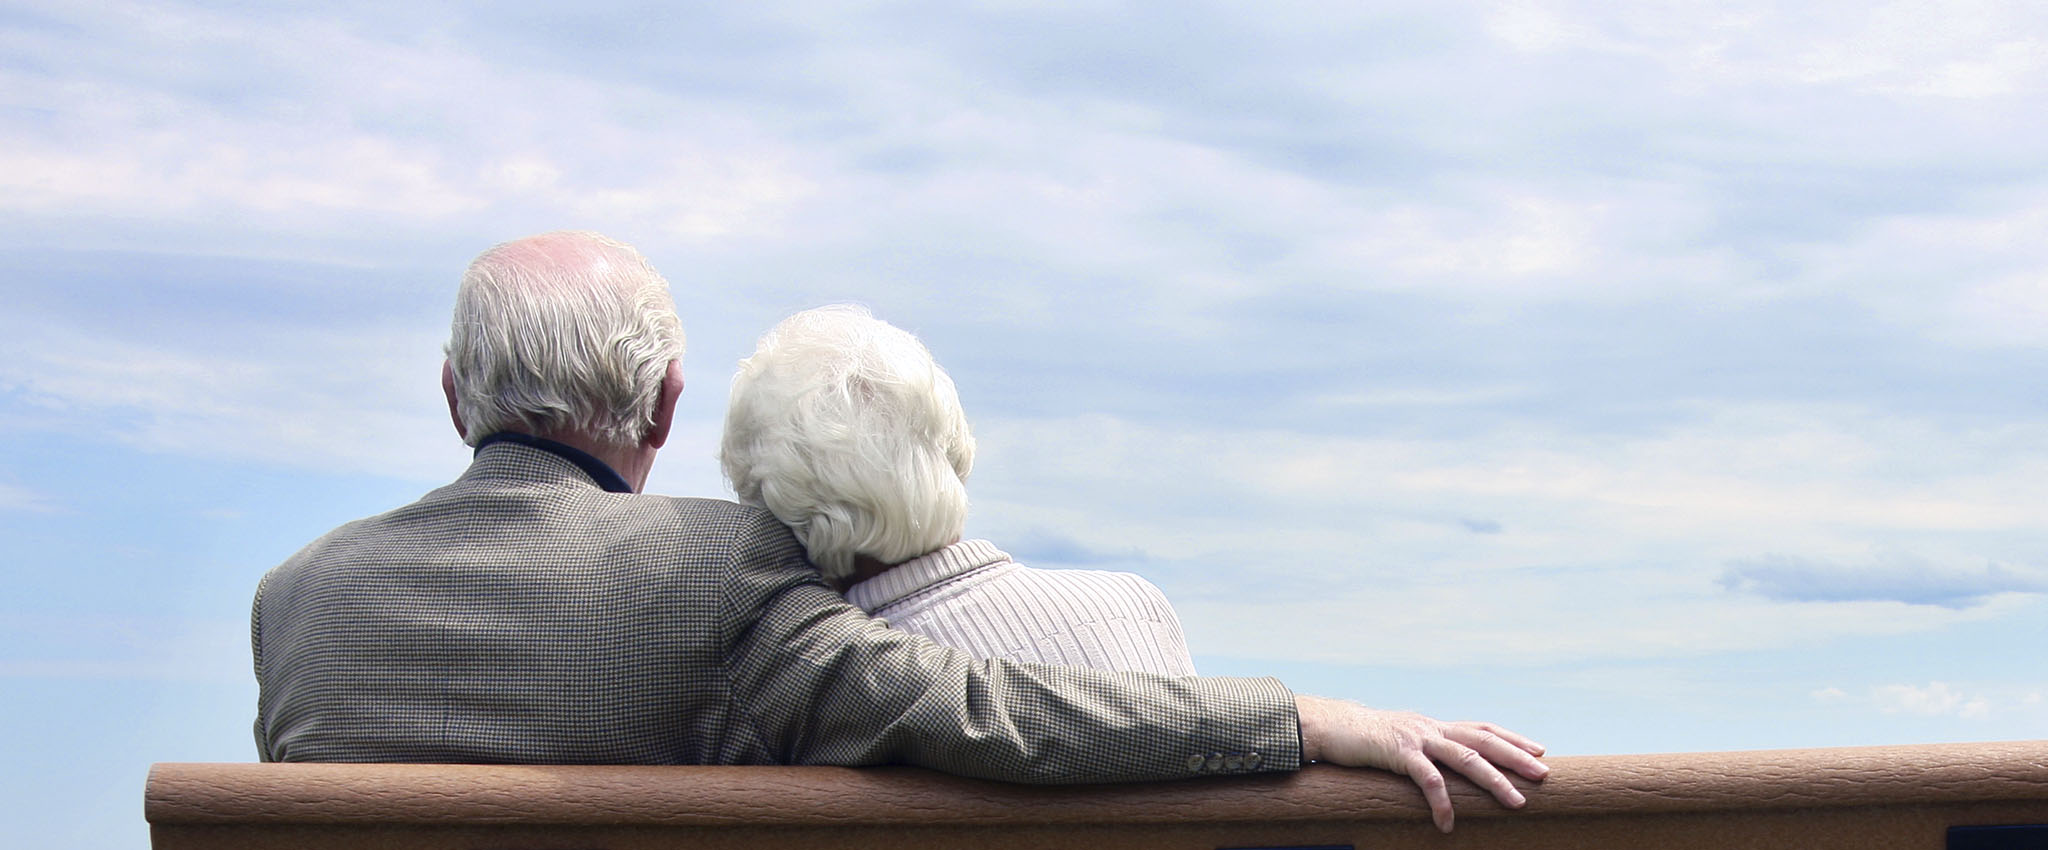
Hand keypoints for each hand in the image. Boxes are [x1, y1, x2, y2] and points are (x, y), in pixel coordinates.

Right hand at [1295, 694, 1549, 832]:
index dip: (1512, 738)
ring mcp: (1417, 738)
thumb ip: (1424, 752)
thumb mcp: (1402, 742)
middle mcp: (1432, 728)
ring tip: (1515, 803)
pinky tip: (1448, 824)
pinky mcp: (1398, 752)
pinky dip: (1442, 801)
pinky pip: (1428, 778)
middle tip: (1543, 774)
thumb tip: (1442, 772)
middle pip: (1483, 740)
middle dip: (1516, 756)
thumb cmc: (1365, 740)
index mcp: (1435, 726)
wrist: (1330, 726)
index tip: (1540, 750)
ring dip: (1493, 781)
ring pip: (1465, 758)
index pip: (1482, 728)